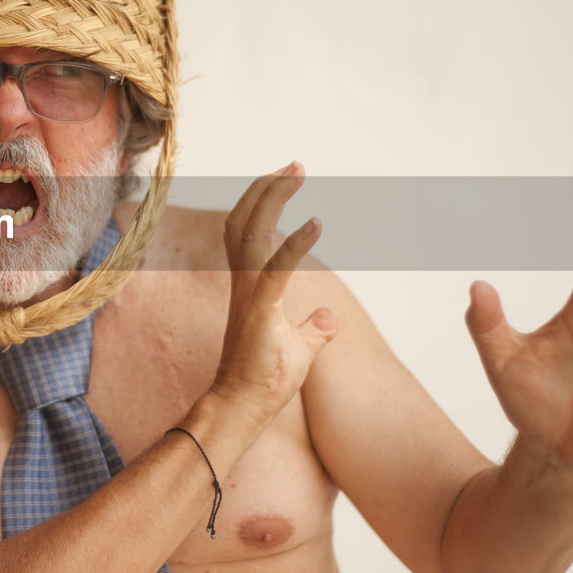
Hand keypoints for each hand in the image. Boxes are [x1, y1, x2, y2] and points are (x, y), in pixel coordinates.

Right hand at [212, 162, 337, 427]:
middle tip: (295, 165)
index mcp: (250, 287)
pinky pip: (275, 269)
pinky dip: (294, 243)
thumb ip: (313, 330)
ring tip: (296, 172)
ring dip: (272, 198)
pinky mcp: (259, 312)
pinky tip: (316, 222)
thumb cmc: (265, 380)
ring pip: (249, 232)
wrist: (242, 407)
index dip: (263, 201)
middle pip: (243, 220)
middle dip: (267, 187)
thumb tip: (329, 318)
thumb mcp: (301, 350)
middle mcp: (243, 284)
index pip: (247, 232)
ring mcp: (248, 296)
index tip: (286, 178)